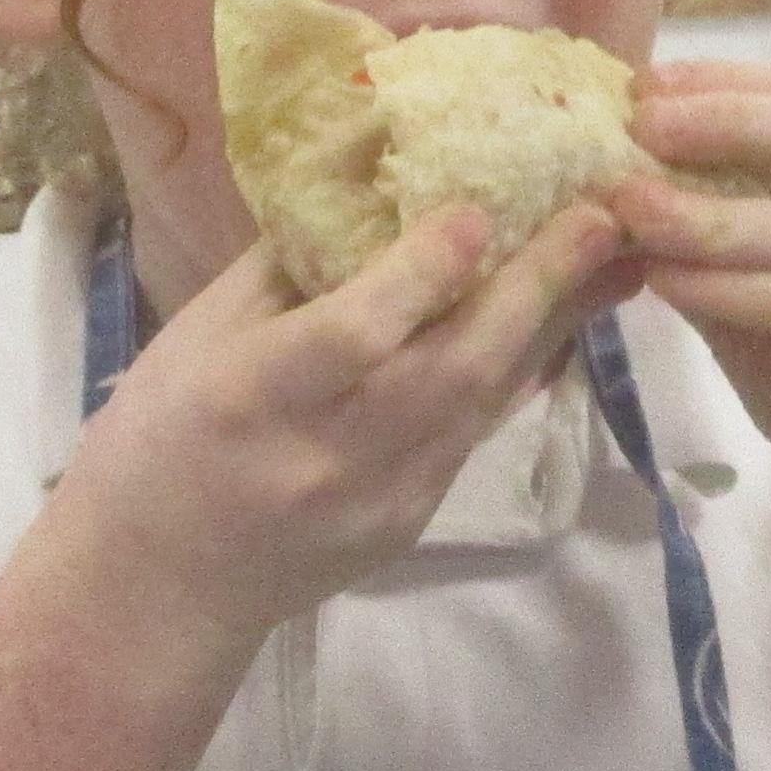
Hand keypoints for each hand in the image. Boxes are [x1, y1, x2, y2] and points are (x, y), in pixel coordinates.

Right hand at [43, 198, 624, 656]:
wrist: (160, 586)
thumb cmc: (158, 439)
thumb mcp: (194, 339)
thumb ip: (286, 269)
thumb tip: (373, 184)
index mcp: (256, 395)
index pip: (354, 334)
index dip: (421, 273)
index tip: (479, 210)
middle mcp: (329, 454)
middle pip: (452, 369)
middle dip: (534, 288)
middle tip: (602, 216)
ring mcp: (380, 499)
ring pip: (484, 402)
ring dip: (553, 327)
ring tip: (612, 261)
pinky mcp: (411, 522)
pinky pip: (476, 434)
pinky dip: (519, 373)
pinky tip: (558, 323)